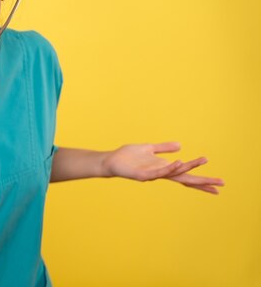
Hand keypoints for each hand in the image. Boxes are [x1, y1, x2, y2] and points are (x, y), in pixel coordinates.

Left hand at [102, 142, 223, 193]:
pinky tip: (179, 162)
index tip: (218, 185)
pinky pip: (158, 172)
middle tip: (221, 184)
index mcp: (164, 168)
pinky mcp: (142, 175)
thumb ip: (164, 147)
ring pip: (174, 173)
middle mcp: (161, 173)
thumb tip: (180, 145)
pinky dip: (169, 168)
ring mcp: (152, 175)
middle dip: (203, 181)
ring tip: (202, 160)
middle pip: (186, 179)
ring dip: (188, 167)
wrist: (111, 160)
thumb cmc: (128, 156)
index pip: (186, 175)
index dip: (202, 180)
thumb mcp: (149, 148)